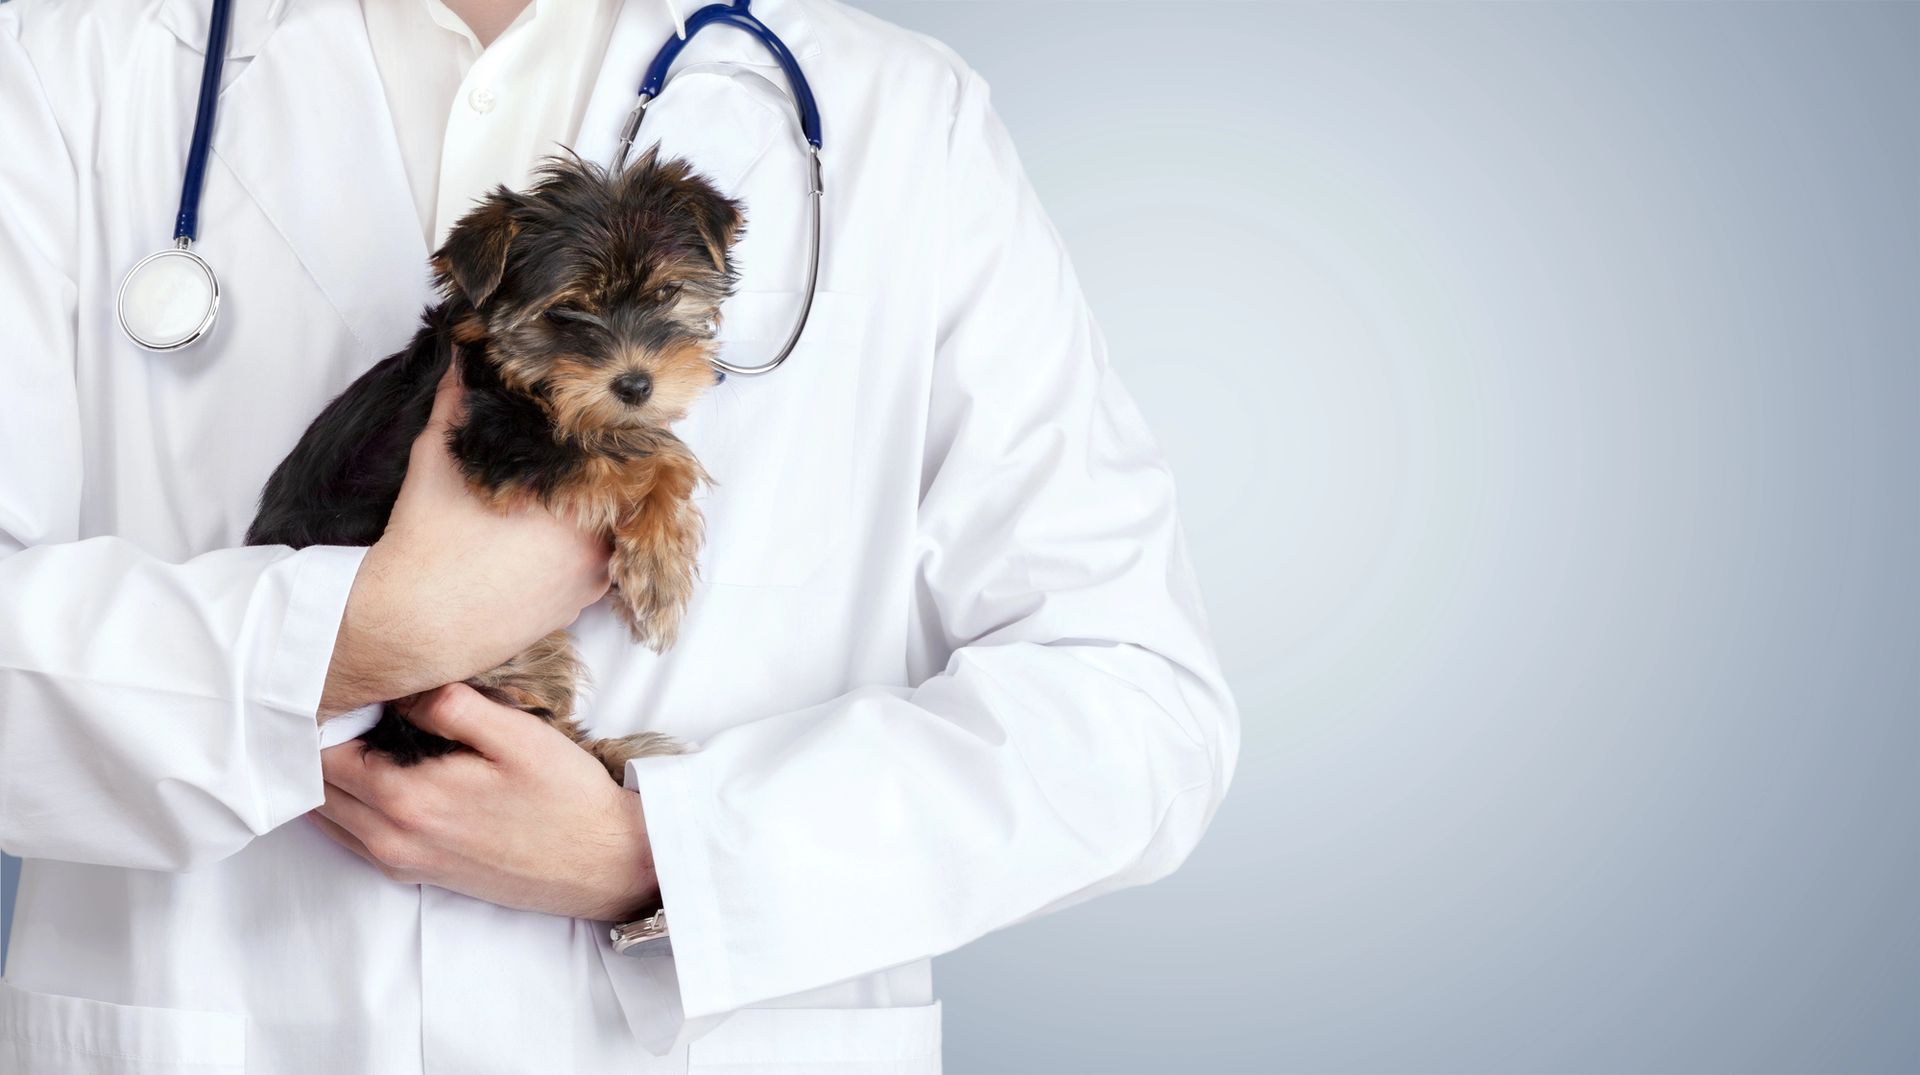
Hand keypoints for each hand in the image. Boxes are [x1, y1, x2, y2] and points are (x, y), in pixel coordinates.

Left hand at [310, 683, 659, 921]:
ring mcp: (401, 861)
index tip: (350, 686)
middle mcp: (391, 838)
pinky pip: (353, 839)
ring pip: (328, 816)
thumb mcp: (516, 734)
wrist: (600, 863)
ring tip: (361, 735)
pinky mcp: (417, 873)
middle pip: (316, 787)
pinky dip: (348, 806)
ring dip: (331, 777)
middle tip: (351, 706)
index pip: (323, 753)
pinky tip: (379, 775)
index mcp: (407, 798)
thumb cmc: (564, 797)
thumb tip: (400, 691)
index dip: (326, 715)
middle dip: (320, 745)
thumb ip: (450, 705)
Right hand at [320, 363, 611, 715]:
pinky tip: (557, 535)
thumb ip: (457, 403)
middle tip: (587, 452)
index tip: (602, 416)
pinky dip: (586, 548)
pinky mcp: (576, 609)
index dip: (612, 433)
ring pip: (613, 532)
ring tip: (570, 491)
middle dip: (606, 473)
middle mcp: (594, 543)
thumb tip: (462, 358)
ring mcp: (590, 580)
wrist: (408, 625)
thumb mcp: (437, 459)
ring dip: (600, 513)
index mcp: (572, 501)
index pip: (618, 454)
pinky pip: (599, 567)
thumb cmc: (423, 541)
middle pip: (621, 495)